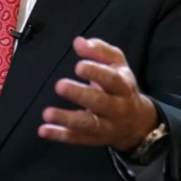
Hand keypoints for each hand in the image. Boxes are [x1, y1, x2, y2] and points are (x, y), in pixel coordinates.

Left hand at [39, 37, 159, 153]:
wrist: (137, 123)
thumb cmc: (120, 87)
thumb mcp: (117, 65)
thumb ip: (100, 51)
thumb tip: (79, 41)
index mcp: (123, 86)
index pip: (112, 79)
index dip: (96, 73)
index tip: (78, 66)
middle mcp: (117, 108)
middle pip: (99, 102)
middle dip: (80, 94)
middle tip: (60, 85)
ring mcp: (106, 126)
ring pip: (88, 124)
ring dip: (67, 119)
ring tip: (46, 113)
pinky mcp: (93, 138)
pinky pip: (76, 138)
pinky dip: (59, 135)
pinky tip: (43, 130)